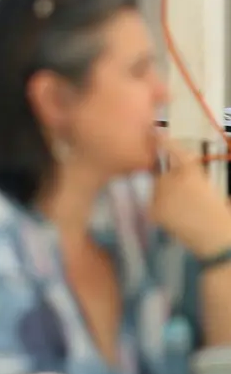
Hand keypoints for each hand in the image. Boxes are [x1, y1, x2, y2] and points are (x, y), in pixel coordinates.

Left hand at [150, 141, 230, 257]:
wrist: (217, 240)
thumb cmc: (220, 213)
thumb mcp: (211, 187)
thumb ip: (194, 174)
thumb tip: (181, 167)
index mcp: (191, 173)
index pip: (176, 152)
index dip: (166, 142)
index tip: (156, 133)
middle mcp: (172, 180)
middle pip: (163, 174)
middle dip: (169, 181)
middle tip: (184, 197)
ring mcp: (160, 195)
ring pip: (157, 190)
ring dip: (164, 195)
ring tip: (183, 210)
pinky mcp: (154, 209)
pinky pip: (154, 205)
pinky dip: (161, 209)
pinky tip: (176, 218)